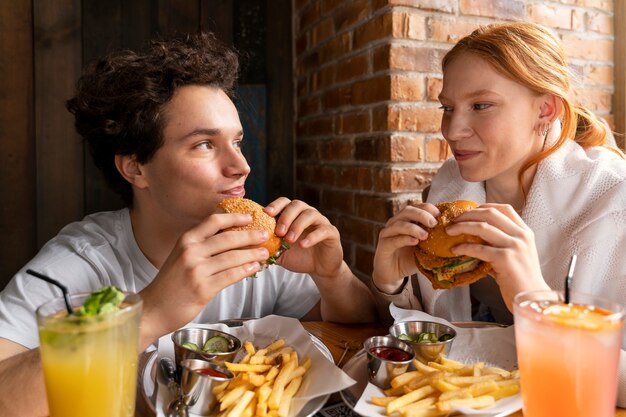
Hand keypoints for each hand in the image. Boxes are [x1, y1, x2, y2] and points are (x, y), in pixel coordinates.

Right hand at [138, 212, 270, 346]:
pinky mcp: (203, 288)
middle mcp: (190, 252)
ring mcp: (196, 270)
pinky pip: (231, 276)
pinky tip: (254, 268)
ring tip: (264, 253)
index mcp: (185, 240)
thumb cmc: (170, 283)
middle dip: (250, 235)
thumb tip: (230, 238)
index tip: (249, 217)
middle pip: (227, 238)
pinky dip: (246, 270)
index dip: (234, 217)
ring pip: (232, 257)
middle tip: (264, 235)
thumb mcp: (180, 256)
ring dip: (252, 254)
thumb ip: (201, 246)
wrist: (153, 309)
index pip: (213, 221)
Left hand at [265, 197, 341, 279]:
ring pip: (310, 214)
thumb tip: (246, 246)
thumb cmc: (298, 257)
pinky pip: (323, 230)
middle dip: (286, 216)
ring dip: (298, 226)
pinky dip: (312, 236)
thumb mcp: (279, 252)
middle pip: (297, 205)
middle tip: (278, 232)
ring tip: (289, 240)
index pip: (284, 202)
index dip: (275, 205)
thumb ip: (266, 246)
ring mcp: (321, 222)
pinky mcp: (332, 233)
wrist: (319, 269)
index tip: (266, 213)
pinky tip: (303, 244)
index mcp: (294, 215)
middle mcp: (307, 214)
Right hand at [372, 203, 439, 293]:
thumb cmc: (409, 258)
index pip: (417, 207)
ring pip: (399, 224)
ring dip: (413, 228)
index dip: (428, 208)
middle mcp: (395, 223)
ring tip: (425, 236)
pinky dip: (404, 239)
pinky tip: (414, 242)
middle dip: (422, 214)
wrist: (392, 274)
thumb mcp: (425, 248)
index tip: (441, 215)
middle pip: (407, 210)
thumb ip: (435, 241)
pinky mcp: (383, 245)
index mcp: (406, 220)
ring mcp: (387, 233)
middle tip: (434, 223)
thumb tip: (456, 237)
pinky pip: (393, 239)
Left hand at [446, 203, 548, 309]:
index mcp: (525, 232)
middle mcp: (521, 235)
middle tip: (453, 220)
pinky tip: (455, 250)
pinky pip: (479, 248)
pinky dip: (464, 247)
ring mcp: (515, 246)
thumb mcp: (515, 254)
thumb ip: (499, 242)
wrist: (532, 299)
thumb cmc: (519, 278)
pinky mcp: (506, 258)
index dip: (483, 206)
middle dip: (468, 214)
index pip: (504, 209)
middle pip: (490, 214)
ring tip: (449, 231)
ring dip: (462, 227)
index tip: (467, 211)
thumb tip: (473, 235)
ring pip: (482, 227)